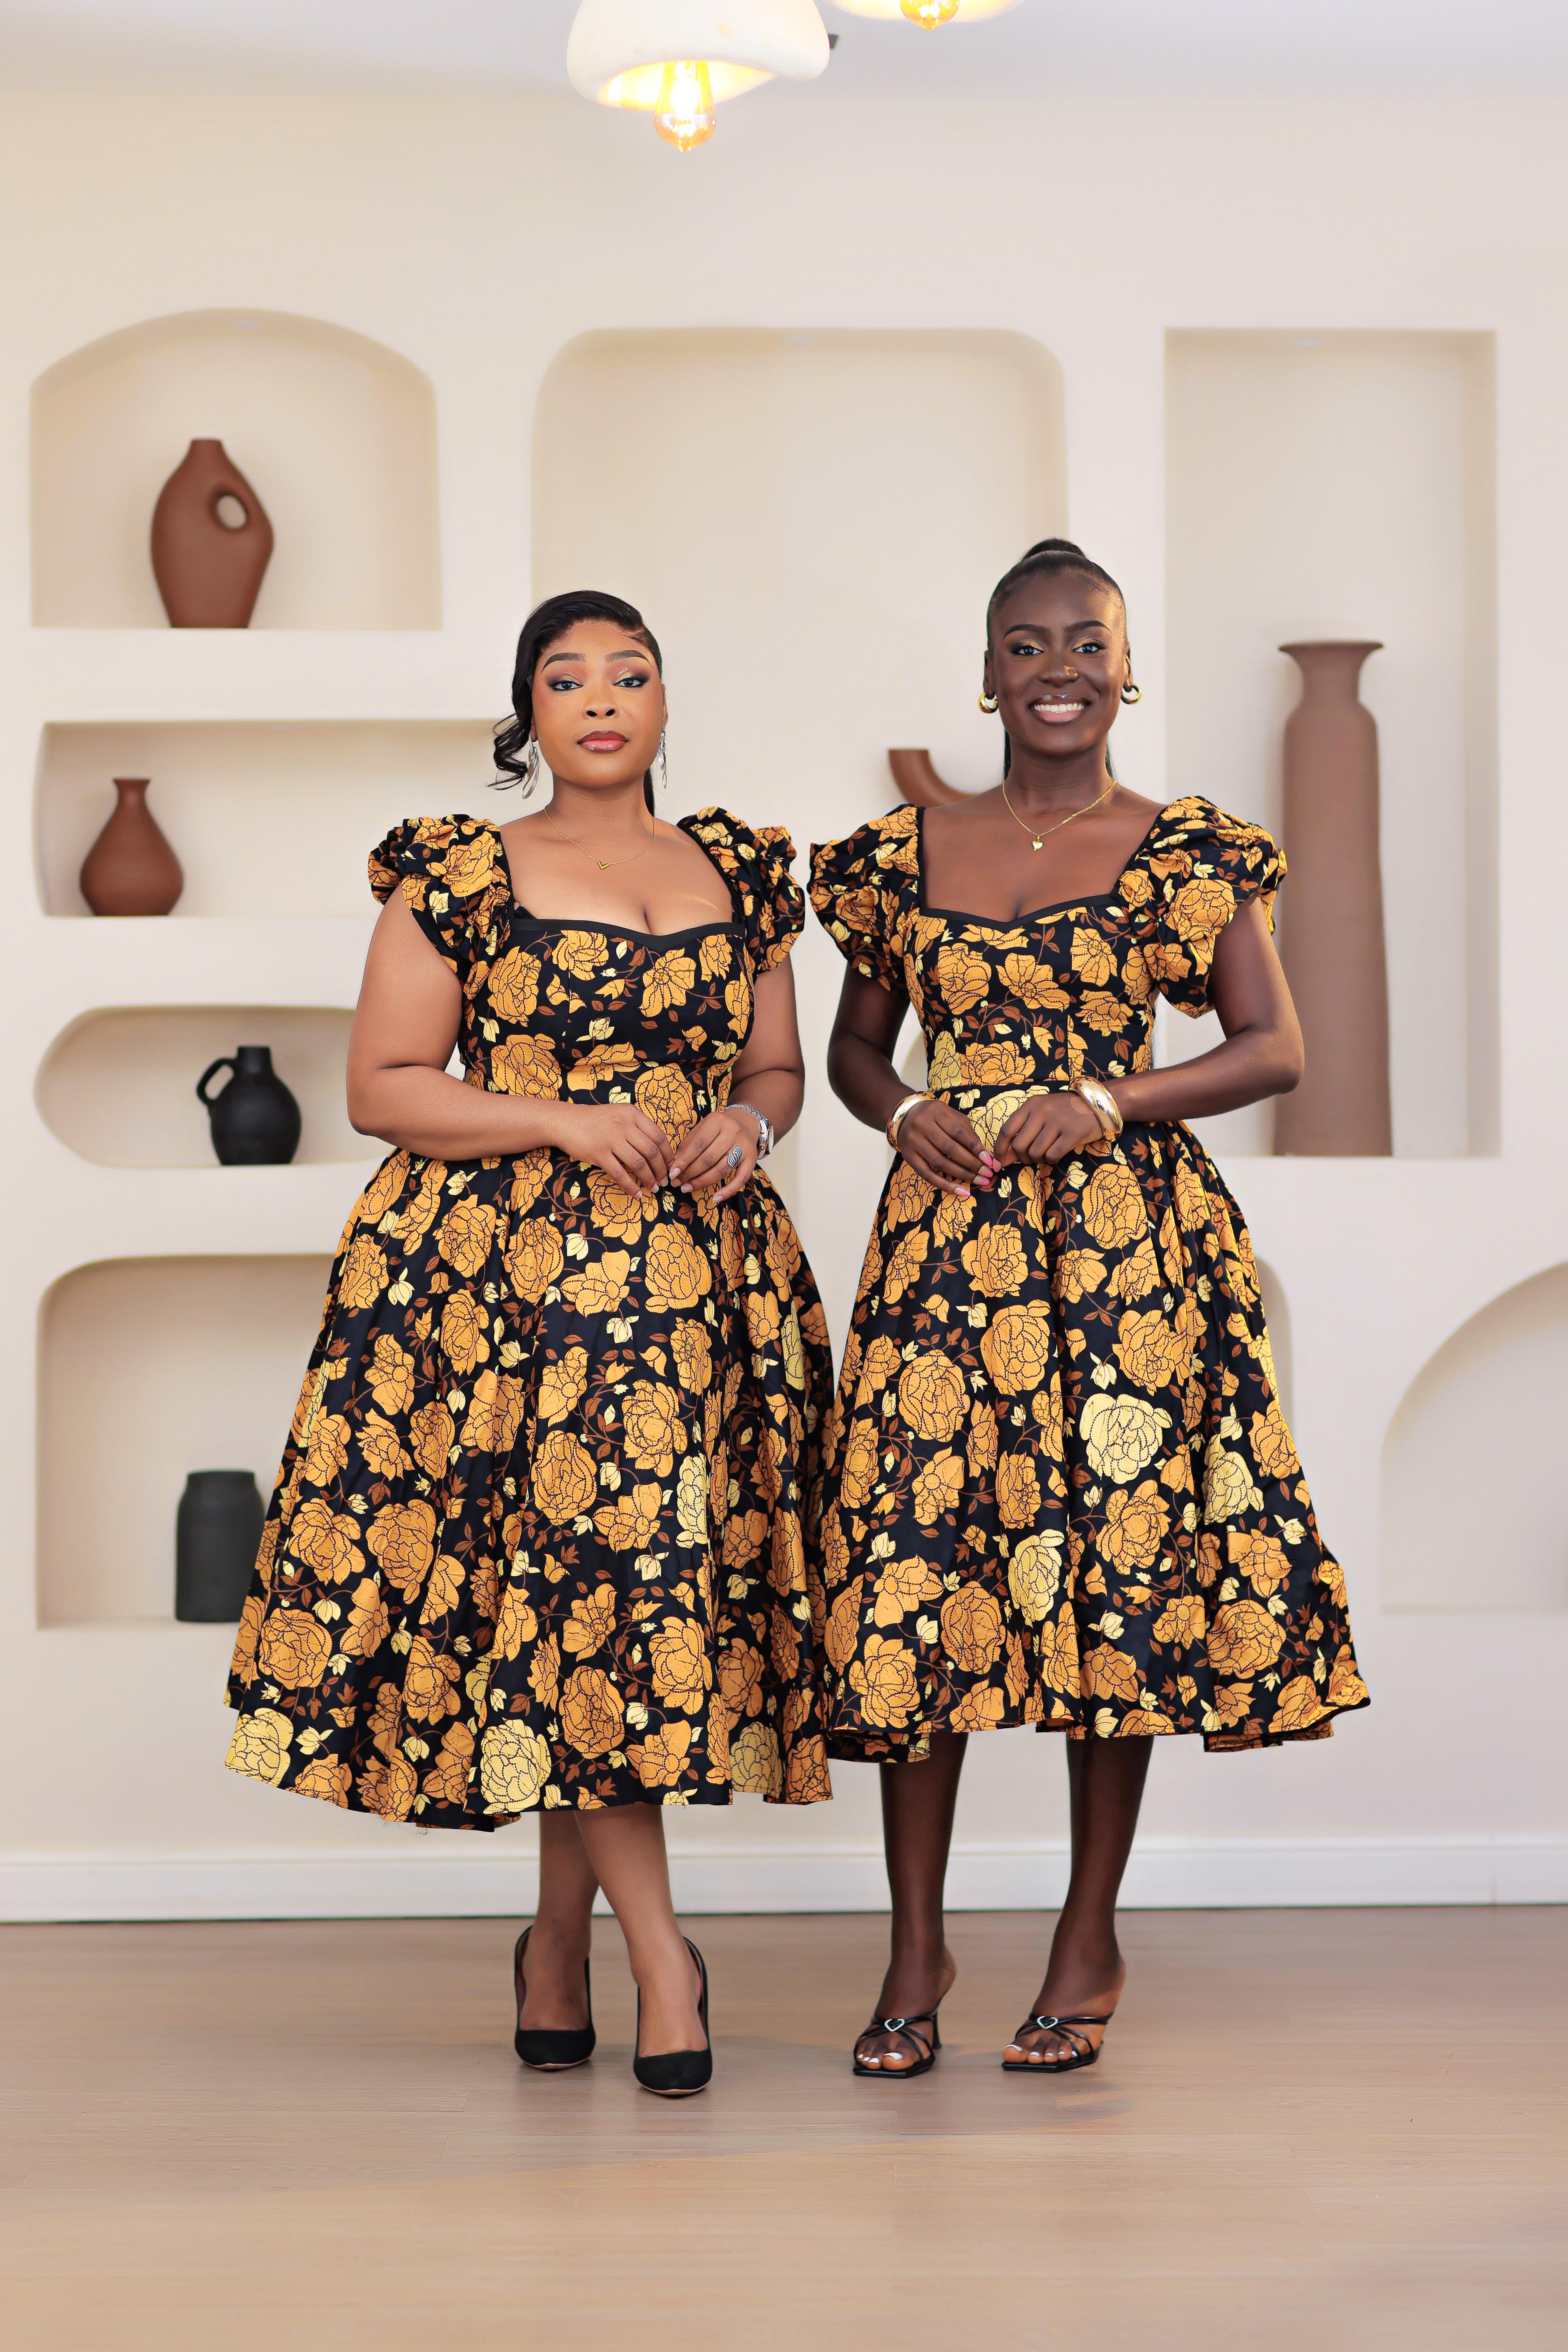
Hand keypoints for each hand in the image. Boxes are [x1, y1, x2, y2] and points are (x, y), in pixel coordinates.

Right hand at [553, 1102, 672, 1193]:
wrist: (565, 1121)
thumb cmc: (594, 1120)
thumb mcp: (618, 1115)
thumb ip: (636, 1127)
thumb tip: (657, 1149)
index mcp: (632, 1114)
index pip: (659, 1136)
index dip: (668, 1154)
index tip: (671, 1166)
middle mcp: (623, 1125)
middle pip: (652, 1151)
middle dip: (661, 1170)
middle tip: (665, 1181)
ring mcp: (611, 1139)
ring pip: (638, 1163)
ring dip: (649, 1179)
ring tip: (653, 1188)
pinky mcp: (598, 1153)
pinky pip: (619, 1173)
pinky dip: (630, 1186)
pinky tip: (636, 1194)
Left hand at [670, 1109, 757, 1203]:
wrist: (745, 1123)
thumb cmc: (717, 1129)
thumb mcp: (701, 1129)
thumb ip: (688, 1146)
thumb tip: (675, 1166)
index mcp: (716, 1121)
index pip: (698, 1144)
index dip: (684, 1161)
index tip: (672, 1173)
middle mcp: (732, 1132)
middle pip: (709, 1159)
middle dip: (690, 1173)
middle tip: (677, 1183)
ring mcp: (743, 1147)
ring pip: (721, 1170)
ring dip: (702, 1182)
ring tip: (688, 1188)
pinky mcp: (752, 1160)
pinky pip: (740, 1179)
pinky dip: (728, 1191)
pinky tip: (715, 1199)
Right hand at [894, 1099, 996, 1196]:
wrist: (905, 1115)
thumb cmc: (934, 1116)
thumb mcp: (951, 1116)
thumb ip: (967, 1133)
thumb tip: (986, 1155)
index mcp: (936, 1112)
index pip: (958, 1132)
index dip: (975, 1148)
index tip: (990, 1160)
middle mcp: (922, 1126)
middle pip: (950, 1149)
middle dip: (971, 1163)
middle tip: (987, 1174)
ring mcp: (913, 1142)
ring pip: (940, 1163)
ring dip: (962, 1175)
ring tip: (979, 1181)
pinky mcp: (908, 1157)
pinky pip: (927, 1175)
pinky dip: (945, 1185)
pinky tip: (960, 1191)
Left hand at [992, 1090, 1105, 1166]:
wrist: (1096, 1104)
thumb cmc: (1063, 1111)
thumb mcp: (1040, 1115)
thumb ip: (1021, 1133)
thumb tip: (1002, 1159)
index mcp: (1031, 1105)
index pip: (1006, 1130)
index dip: (999, 1149)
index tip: (998, 1162)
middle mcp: (1042, 1111)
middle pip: (1019, 1146)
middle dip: (1021, 1158)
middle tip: (1030, 1157)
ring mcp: (1058, 1122)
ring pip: (1035, 1153)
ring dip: (1038, 1158)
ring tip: (1047, 1151)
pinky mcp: (1072, 1134)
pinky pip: (1052, 1156)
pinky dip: (1051, 1160)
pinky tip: (1057, 1152)